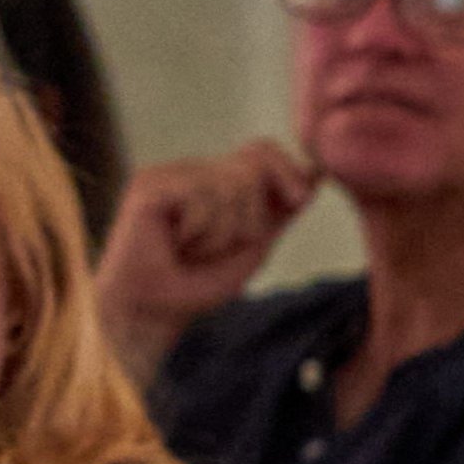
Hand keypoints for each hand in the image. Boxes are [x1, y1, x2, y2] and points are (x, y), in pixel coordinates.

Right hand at [95, 142, 321, 376]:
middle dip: (250, 217)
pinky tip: (175, 245)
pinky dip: (200, 231)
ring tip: (193, 251)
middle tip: (218, 248)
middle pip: (251, 166)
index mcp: (212, 180)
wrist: (151, 313)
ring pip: (230, 186)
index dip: (286, 170)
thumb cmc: (195, 284)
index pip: (260, 150)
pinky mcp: (148, 187)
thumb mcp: (252, 244)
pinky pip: (201, 197)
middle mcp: (189, 171)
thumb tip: (315, 176)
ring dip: (222, 233)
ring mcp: (166, 175)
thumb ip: (278, 210)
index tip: (299, 200)